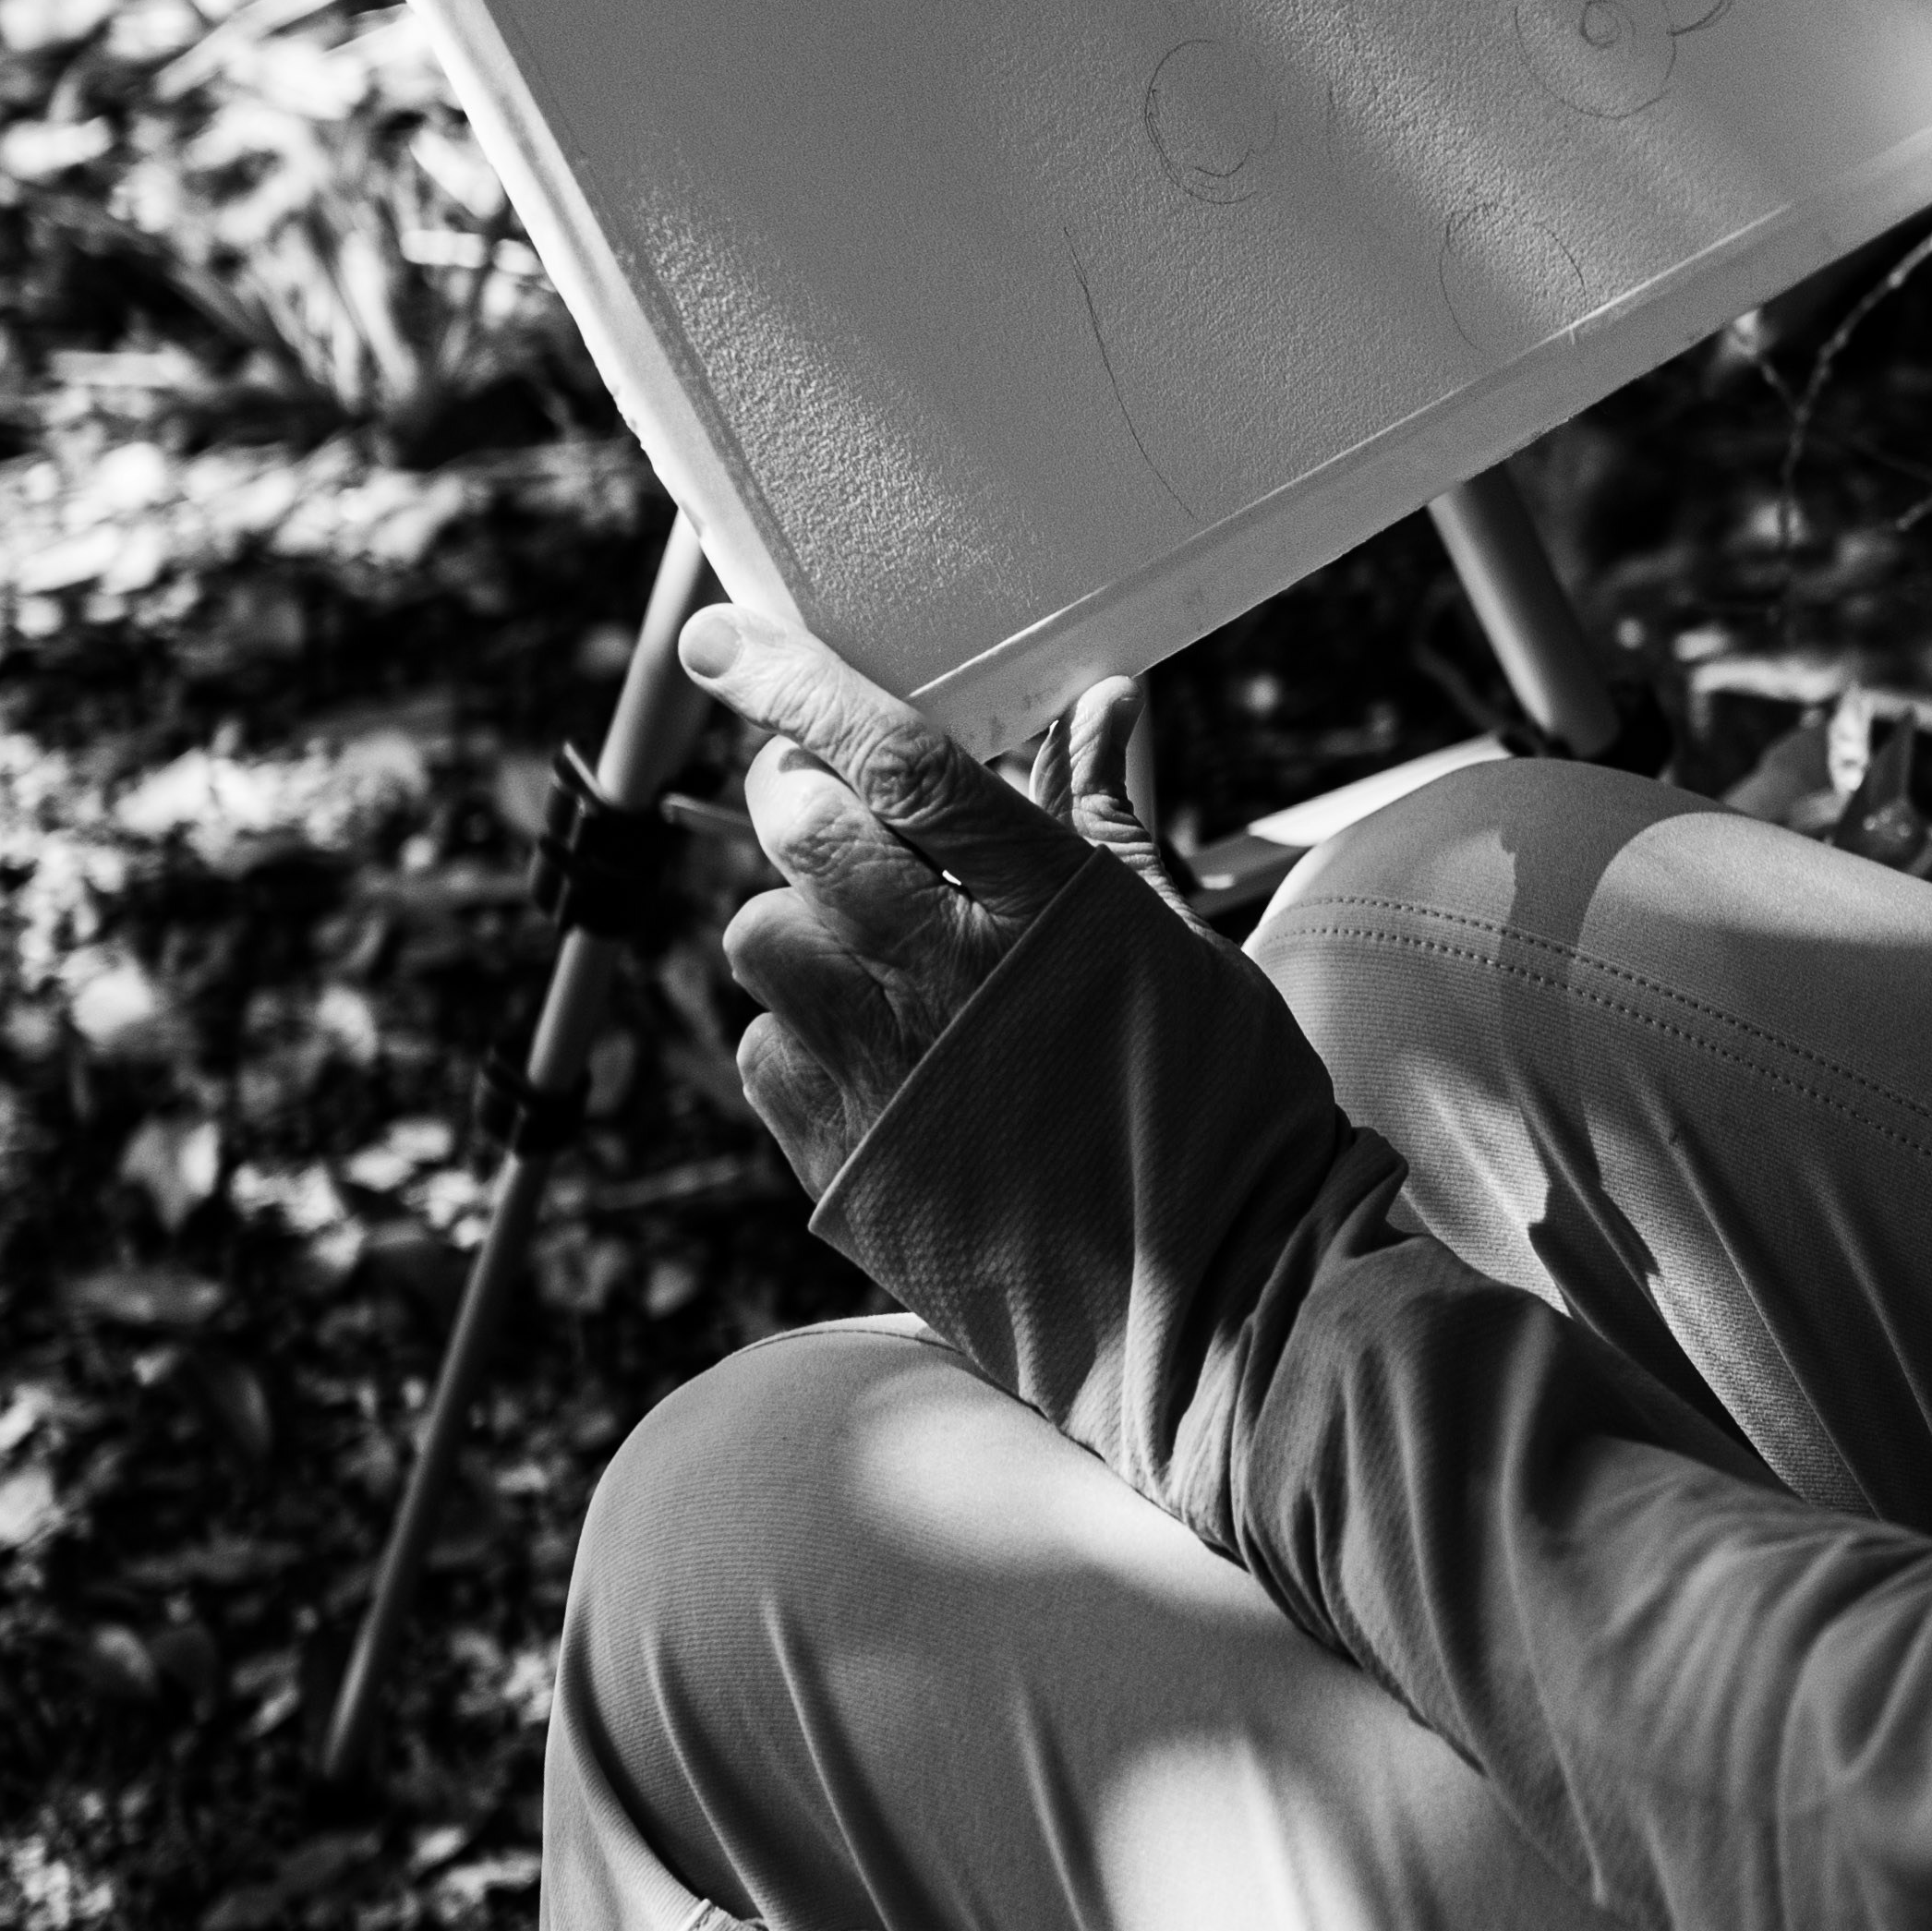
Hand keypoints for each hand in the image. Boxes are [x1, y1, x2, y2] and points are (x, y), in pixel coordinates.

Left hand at [678, 608, 1177, 1196]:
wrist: (1207, 1293)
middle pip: (802, 828)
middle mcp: (944, 973)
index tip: (720, 637)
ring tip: (879, 958)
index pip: (895, 757)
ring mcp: (880, 1068)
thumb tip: (1103, 703)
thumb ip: (1108, 817)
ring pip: (759, 936)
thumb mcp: (1176, 938)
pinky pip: (761, 1049)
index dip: (795, 682)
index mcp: (1042, 902)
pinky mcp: (835, 1153)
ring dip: (798, 924)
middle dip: (795, 795)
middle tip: (834, 804)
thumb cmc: (1211, 1103)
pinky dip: (797, 1031)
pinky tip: (880, 1054)